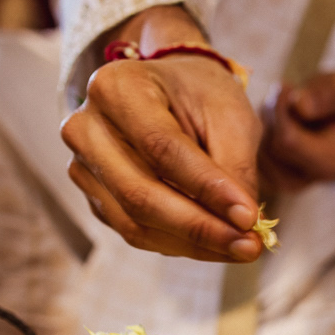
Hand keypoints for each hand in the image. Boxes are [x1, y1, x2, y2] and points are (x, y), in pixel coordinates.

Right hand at [61, 6, 264, 262]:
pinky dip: (179, 244)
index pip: (161, 147)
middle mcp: (86, 128)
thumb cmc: (201, 95)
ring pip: (135, 222)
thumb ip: (234, 166)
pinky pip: (134, 232)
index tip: (249, 217)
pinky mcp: (93, 195)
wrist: (170, 92)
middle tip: (250, 245)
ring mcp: (83, 166)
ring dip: (192, 244)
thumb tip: (242, 225)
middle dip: (200, 227)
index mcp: (117, 88)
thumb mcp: (229, 114)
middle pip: (140, 193)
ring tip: (240, 247)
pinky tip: (215, 243)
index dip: (206, 188)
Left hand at [263, 73, 334, 190]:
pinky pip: (246, 151)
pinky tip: (273, 119)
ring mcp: (281, 182)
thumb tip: (300, 106)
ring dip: (263, 120)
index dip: (280, 110)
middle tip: (287, 93)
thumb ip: (329, 98)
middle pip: (269, 144)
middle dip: (272, 114)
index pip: (288, 141)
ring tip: (284, 107)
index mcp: (327, 164)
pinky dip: (253, 130)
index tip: (285, 86)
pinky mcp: (265, 177)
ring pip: (254, 146)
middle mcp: (304, 180)